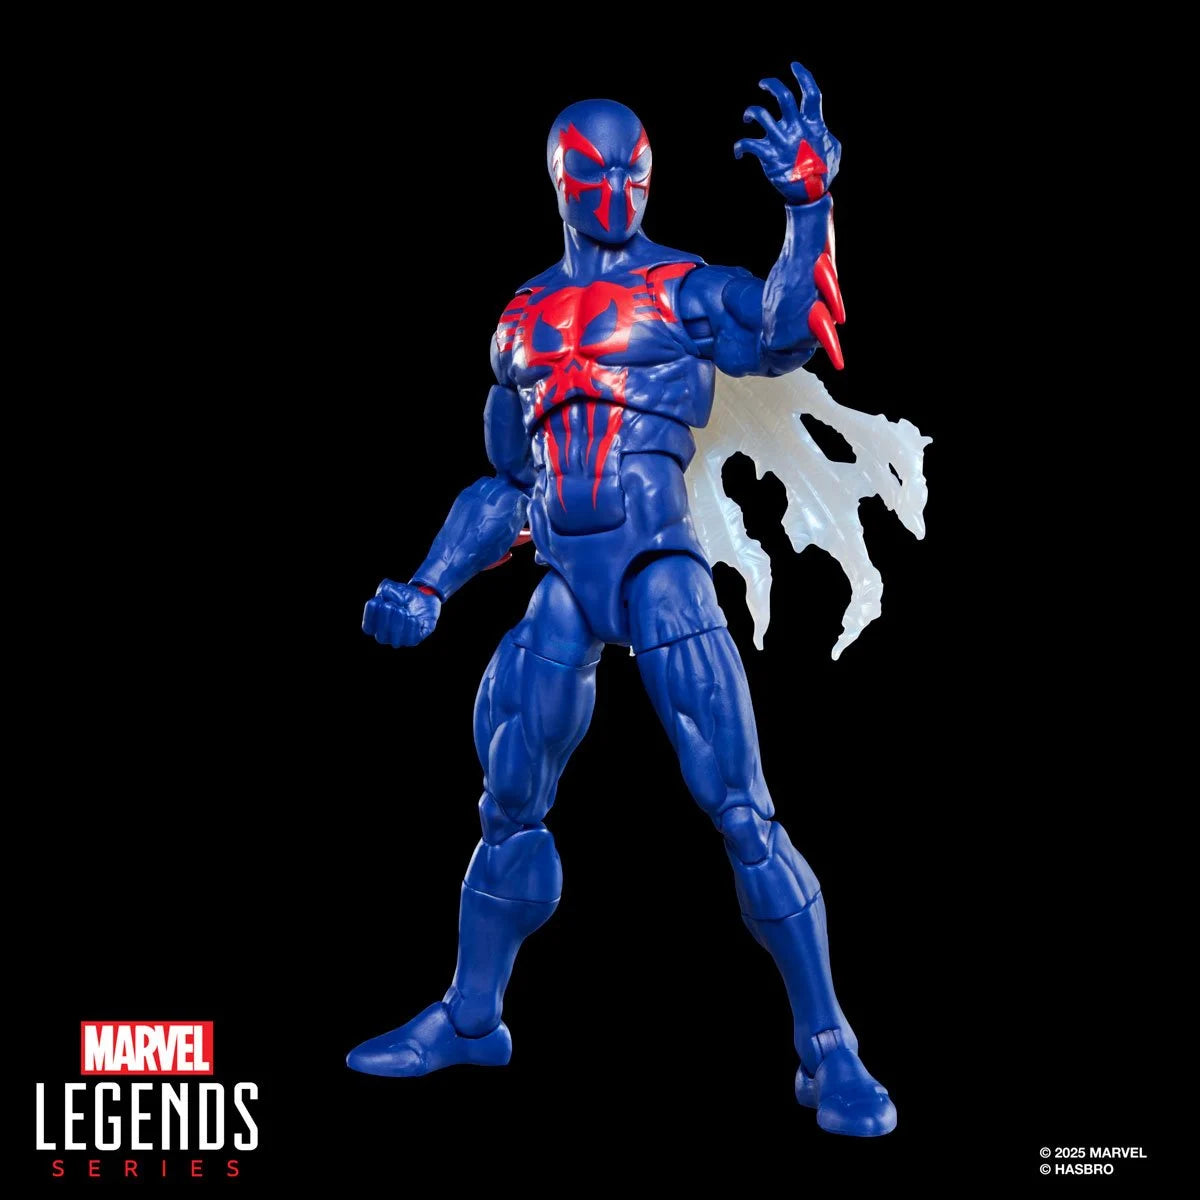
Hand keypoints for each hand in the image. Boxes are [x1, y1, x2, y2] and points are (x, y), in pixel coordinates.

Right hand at [362, 579, 440, 646]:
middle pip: (381, 637)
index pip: (368, 627)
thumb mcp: (390, 586)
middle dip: (385, 621)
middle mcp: (387, 635)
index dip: (370, 616)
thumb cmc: (401, 595)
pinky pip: (412, 639)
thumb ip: (386, 589)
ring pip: (396, 641)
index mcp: (376, 624)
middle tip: (391, 606)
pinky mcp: (416, 637)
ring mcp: (401, 638)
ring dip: (398, 625)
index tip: (376, 601)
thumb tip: (396, 601)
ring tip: (403, 610)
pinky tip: (413, 618)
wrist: (422, 597)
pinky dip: (412, 629)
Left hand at [734, 62, 840, 203]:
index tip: (794, 66)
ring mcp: (780, 141)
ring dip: (751, 112)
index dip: (803, 75)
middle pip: (783, 97)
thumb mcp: (834, 148)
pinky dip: (739, 147)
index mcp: (813, 124)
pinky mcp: (768, 155)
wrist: (810, 194)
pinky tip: (738, 152)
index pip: (810, 93)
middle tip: (763, 84)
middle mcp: (796, 128)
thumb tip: (822, 129)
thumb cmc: (824, 172)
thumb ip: (826, 133)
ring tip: (749, 116)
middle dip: (772, 85)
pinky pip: (747, 144)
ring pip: (760, 114)